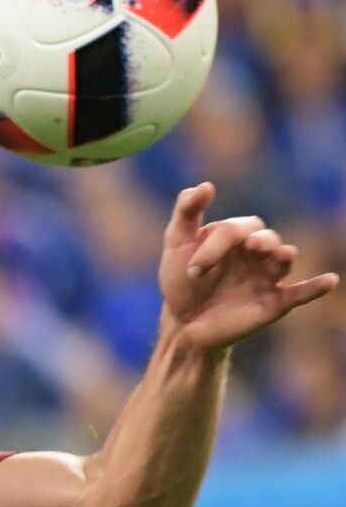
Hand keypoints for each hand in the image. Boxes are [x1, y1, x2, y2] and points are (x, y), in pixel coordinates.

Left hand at [159, 182, 338, 351]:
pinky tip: (330, 280)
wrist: (183, 322)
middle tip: (249, 246)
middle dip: (256, 243)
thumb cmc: (180, 280)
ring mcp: (267, 277)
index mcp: (236, 236)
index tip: (192, 270)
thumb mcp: (177, 242)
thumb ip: (188, 211)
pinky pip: (300, 293)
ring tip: (283, 255)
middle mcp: (256, 254)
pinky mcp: (274, 303)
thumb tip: (206, 185)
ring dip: (284, 256)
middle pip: (265, 239)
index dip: (214, 247)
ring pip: (284, 260)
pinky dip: (316, 287)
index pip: (236, 230)